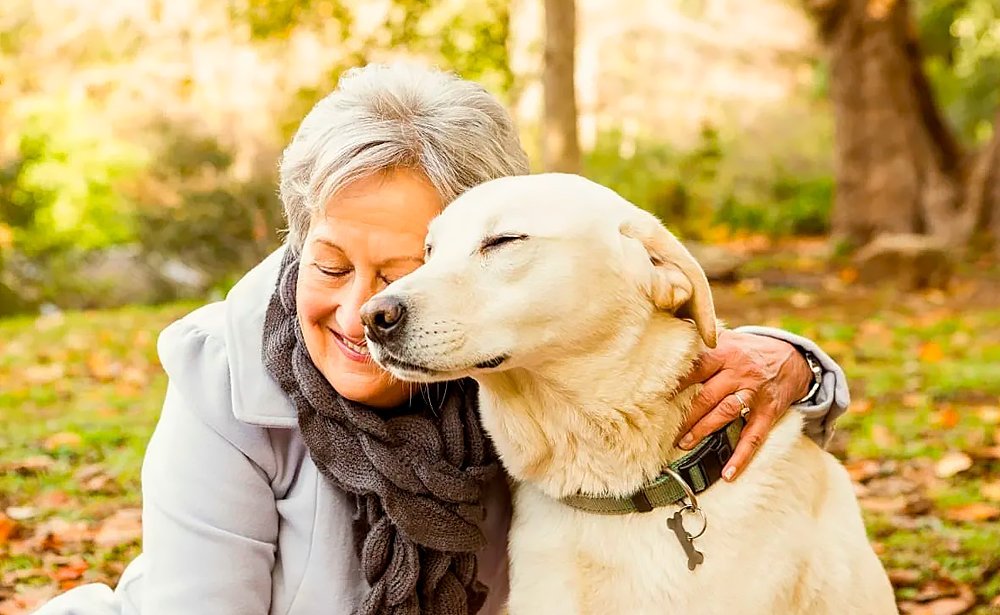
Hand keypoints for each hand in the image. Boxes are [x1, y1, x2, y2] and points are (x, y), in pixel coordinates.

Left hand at [673, 330, 811, 480]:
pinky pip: (754, 437)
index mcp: (725, 352)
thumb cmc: (749, 351)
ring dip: (703, 430)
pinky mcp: (768, 412)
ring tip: (684, 444)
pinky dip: (741, 456)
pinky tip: (729, 473)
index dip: (675, 382)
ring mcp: (754, 393)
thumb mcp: (728, 340)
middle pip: (707, 395)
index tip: (655, 395)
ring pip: (725, 413)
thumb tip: (666, 348)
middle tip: (663, 428)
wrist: (793, 358)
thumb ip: (703, 346)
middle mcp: (739, 372)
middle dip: (685, 413)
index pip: (696, 367)